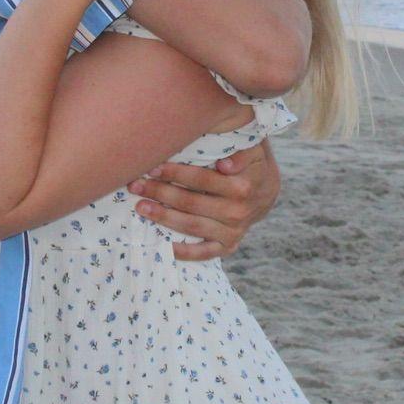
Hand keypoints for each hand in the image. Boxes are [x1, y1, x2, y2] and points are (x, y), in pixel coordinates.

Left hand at [133, 140, 280, 262]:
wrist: (267, 191)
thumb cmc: (251, 164)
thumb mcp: (252, 150)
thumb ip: (241, 153)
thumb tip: (224, 165)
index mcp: (242, 187)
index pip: (202, 180)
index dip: (176, 173)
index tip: (153, 167)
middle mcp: (237, 212)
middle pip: (191, 203)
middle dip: (161, 193)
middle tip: (136, 185)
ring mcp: (232, 231)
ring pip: (191, 226)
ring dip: (163, 217)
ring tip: (141, 207)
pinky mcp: (228, 245)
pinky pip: (203, 253)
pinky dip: (183, 252)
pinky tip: (162, 245)